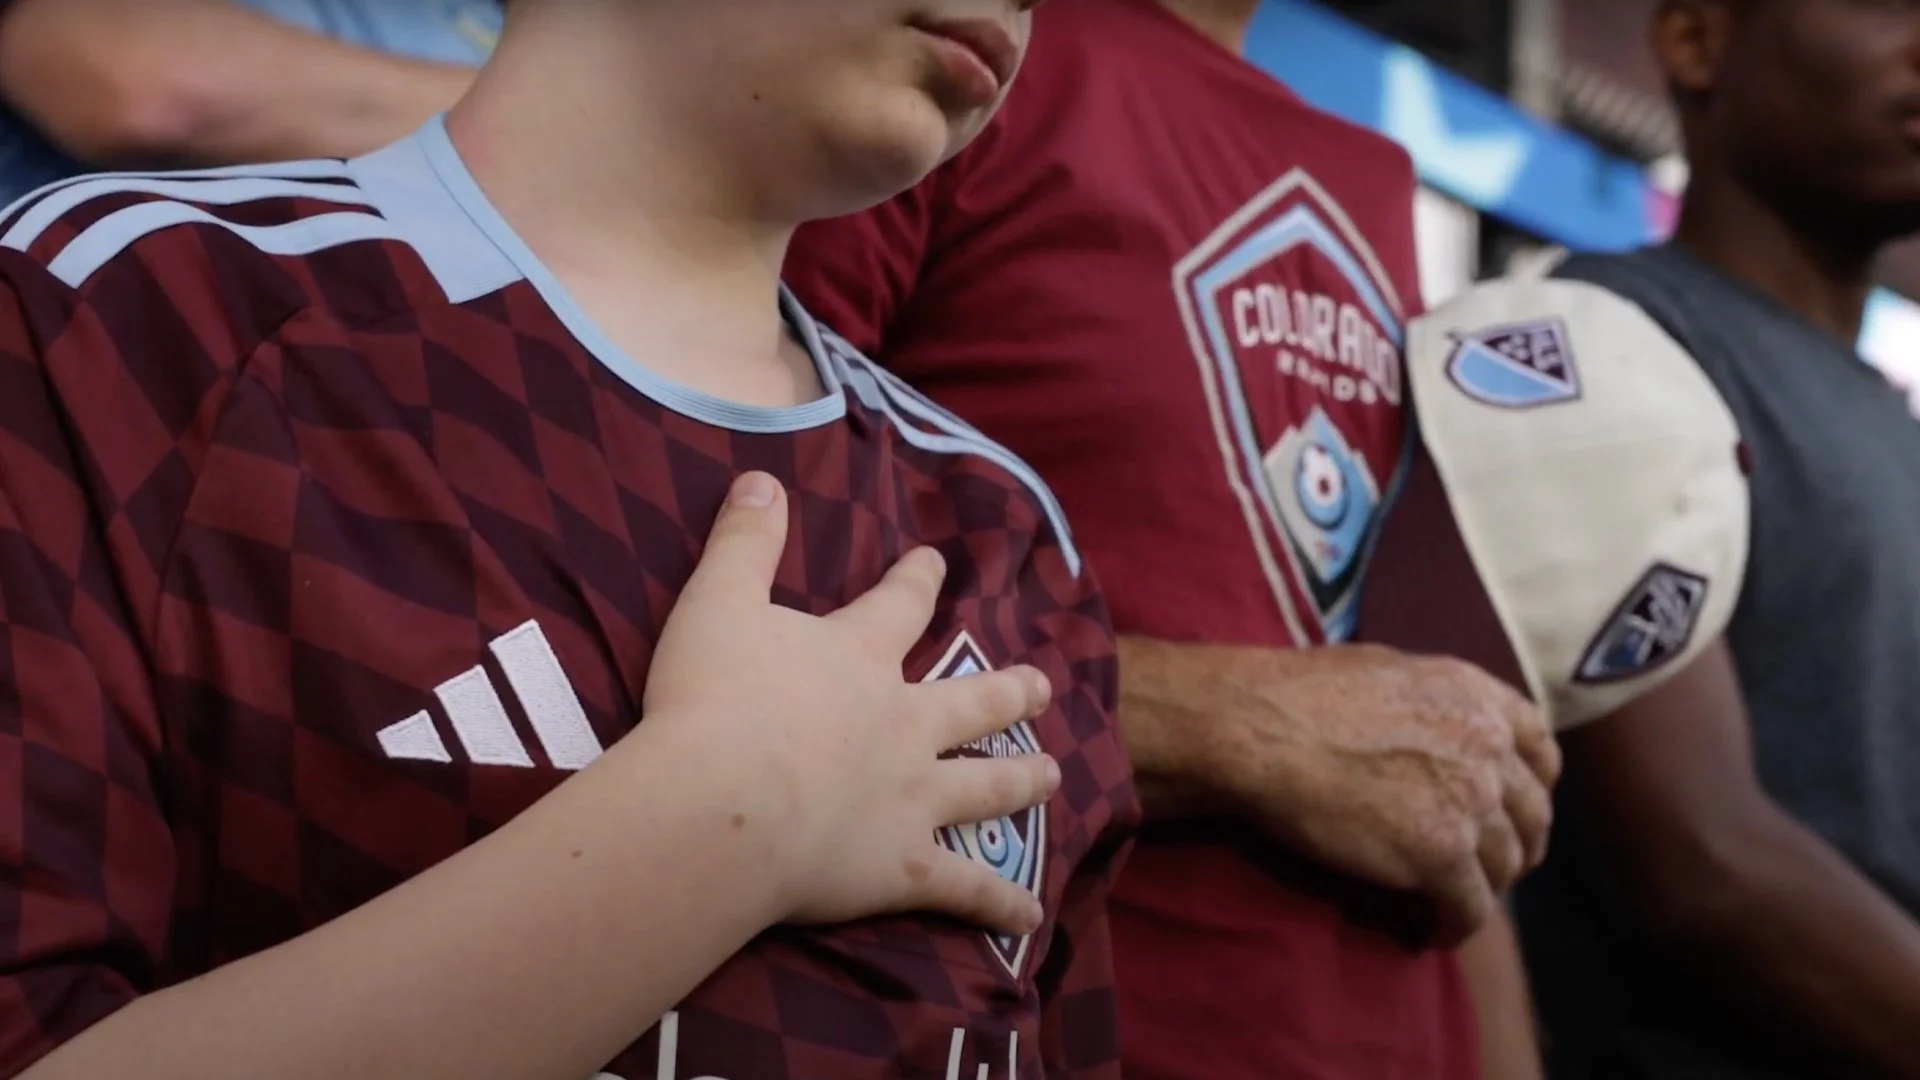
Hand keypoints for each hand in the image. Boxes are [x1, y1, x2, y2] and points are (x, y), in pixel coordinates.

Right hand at [642, 472, 1061, 935]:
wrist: (720, 799)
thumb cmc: (711, 698)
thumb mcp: (716, 600)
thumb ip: (744, 540)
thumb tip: (761, 478)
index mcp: (858, 659)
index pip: (899, 606)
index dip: (918, 581)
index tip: (937, 562)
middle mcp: (903, 724)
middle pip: (971, 702)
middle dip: (1008, 690)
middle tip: (1040, 683)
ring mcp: (912, 797)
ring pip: (987, 786)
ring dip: (1023, 780)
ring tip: (1054, 775)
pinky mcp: (904, 866)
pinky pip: (966, 888)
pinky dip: (1001, 905)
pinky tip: (1031, 918)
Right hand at [1128, 639, 1557, 942]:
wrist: (1264, 729)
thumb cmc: (1303, 692)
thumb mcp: (1390, 671)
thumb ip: (1435, 702)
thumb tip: (1435, 724)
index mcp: (1478, 697)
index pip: (1541, 748)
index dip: (1535, 783)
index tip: (1515, 804)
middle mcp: (1489, 748)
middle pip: (1531, 814)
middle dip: (1517, 843)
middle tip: (1491, 864)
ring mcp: (1471, 804)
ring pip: (1505, 865)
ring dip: (1485, 887)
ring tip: (1454, 900)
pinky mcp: (1441, 856)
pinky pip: (1470, 909)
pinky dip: (1454, 926)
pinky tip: (1433, 933)